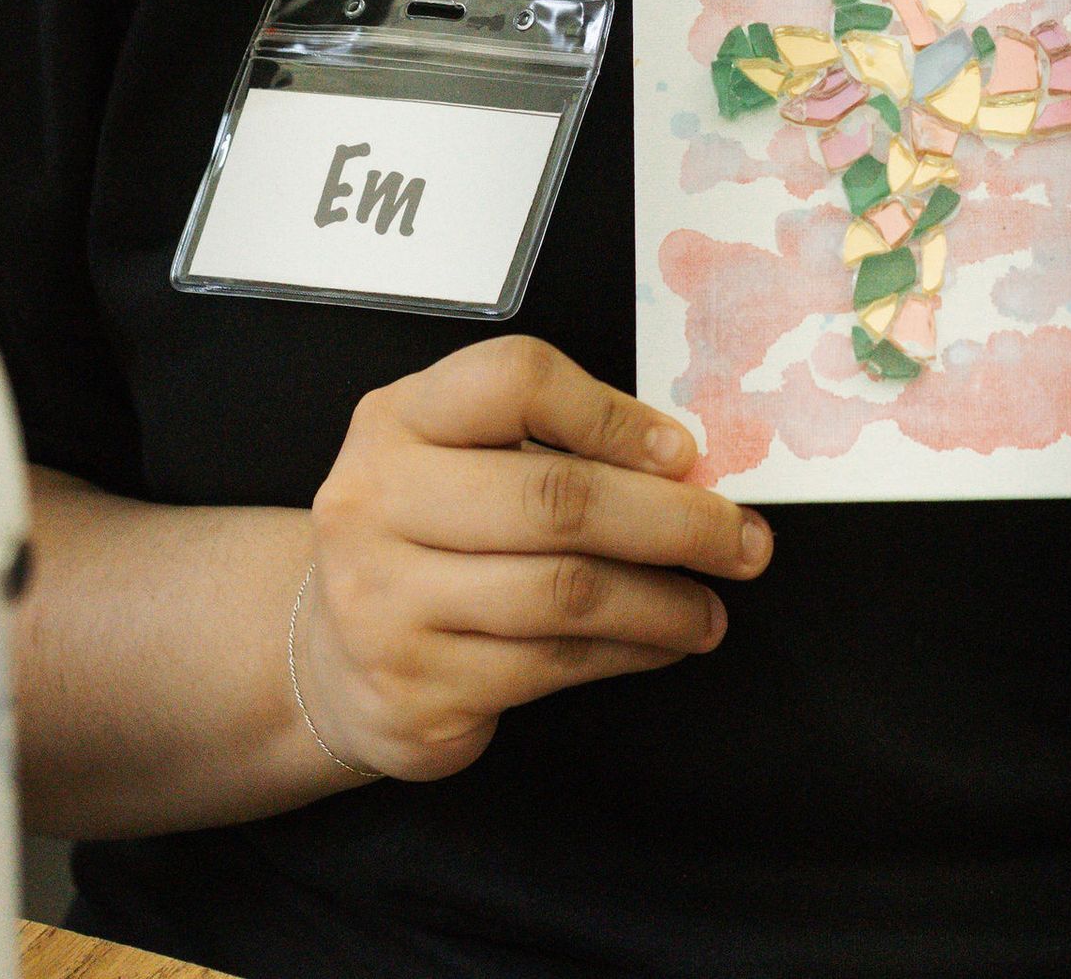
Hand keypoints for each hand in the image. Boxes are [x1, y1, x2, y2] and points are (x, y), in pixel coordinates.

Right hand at [295, 336, 771, 782]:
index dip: (613, 413)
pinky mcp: (415, 690)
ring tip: (712, 605)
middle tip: (741, 538)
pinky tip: (661, 643)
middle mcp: (376, 502)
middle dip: (672, 521)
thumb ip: (549, 443)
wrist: (330, 652)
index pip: (516, 380)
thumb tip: (684, 464)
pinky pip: (552, 667)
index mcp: (398, 419)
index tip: (683, 450)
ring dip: (663, 601)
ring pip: (565, 594)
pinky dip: (628, 653)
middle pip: (556, 499)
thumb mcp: (458, 456)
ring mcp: (386, 604)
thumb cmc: (425, 534)